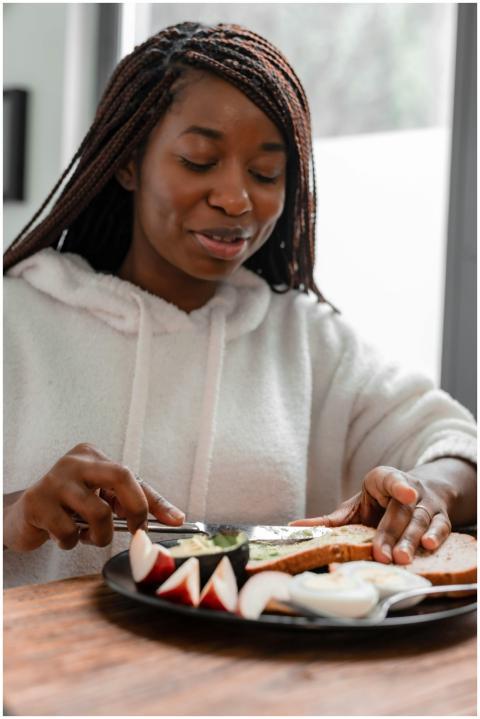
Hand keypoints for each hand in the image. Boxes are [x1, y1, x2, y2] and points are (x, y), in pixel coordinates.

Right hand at [3, 443, 184, 551]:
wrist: (23, 517)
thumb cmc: (69, 507)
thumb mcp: (102, 499)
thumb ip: (135, 503)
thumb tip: (177, 517)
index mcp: (93, 456)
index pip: (132, 476)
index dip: (154, 501)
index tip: (174, 520)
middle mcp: (75, 461)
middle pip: (121, 476)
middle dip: (137, 508)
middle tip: (136, 531)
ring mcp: (55, 480)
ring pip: (99, 512)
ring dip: (100, 536)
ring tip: (88, 536)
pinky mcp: (38, 502)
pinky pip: (69, 532)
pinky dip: (71, 542)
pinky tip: (62, 536)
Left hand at [289, 464, 452, 563]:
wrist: (414, 495)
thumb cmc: (378, 504)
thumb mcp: (355, 507)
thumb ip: (330, 520)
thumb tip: (293, 526)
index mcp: (384, 480)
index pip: (391, 480)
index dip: (398, 486)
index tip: (405, 494)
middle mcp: (409, 490)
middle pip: (400, 512)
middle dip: (391, 534)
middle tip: (383, 555)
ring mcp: (427, 504)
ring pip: (420, 521)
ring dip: (412, 540)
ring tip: (402, 558)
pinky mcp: (441, 517)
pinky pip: (442, 526)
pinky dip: (436, 536)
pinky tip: (429, 546)